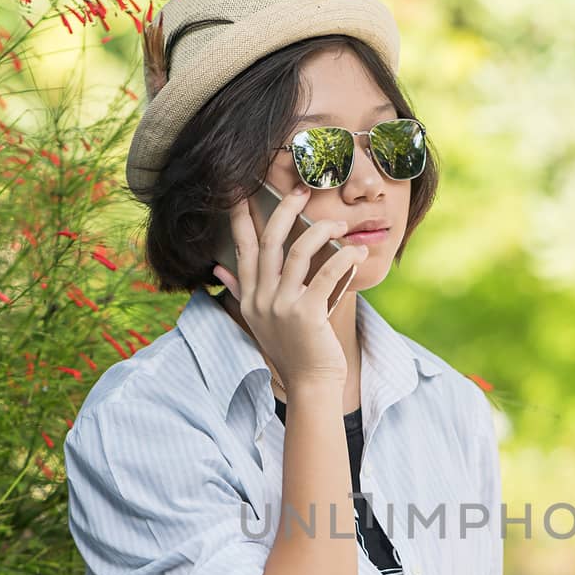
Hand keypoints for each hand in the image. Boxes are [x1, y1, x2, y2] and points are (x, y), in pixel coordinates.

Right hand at [212, 183, 369, 391]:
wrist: (310, 385)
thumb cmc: (292, 351)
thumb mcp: (259, 321)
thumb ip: (241, 292)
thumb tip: (219, 270)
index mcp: (251, 296)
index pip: (242, 247)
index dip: (241, 216)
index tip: (242, 189)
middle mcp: (262, 298)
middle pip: (269, 241)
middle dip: (284, 209)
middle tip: (300, 191)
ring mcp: (282, 306)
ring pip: (298, 251)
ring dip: (321, 231)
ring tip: (340, 224)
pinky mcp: (307, 314)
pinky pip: (326, 274)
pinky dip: (343, 258)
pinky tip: (355, 253)